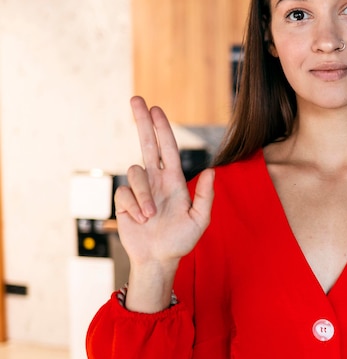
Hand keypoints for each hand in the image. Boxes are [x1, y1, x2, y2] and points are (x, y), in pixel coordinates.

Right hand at [114, 96, 213, 286]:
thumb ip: (205, 197)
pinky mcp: (124, 201)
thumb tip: (211, 171)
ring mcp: (139, 189)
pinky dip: (133, 207)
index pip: (168, 148)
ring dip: (143, 195)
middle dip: (142, 121)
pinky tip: (139, 220)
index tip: (155, 108)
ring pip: (135, 173)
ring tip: (150, 216)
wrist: (158, 259)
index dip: (162, 129)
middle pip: (146, 143)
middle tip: (137, 99)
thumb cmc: (181, 240)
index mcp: (174, 180)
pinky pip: (125, 194)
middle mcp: (156, 180)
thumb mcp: (199, 220)